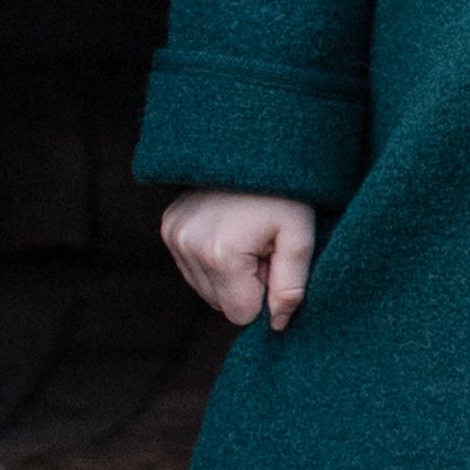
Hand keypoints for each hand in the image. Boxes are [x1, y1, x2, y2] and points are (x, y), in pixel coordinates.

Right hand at [161, 189, 315, 329]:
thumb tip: (276, 325)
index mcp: (219, 254)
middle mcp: (187, 246)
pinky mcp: (168, 225)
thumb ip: (291, 286)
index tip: (272, 261)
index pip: (240, 314)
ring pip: (205, 287)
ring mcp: (173, 234)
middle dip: (245, 283)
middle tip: (263, 246)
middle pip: (220, 303)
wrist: (257, 144)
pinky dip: (212, 258)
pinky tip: (230, 230)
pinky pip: (192, 266)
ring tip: (248, 235)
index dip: (263, 293)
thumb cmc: (288, 191)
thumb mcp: (300, 236)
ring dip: (229, 272)